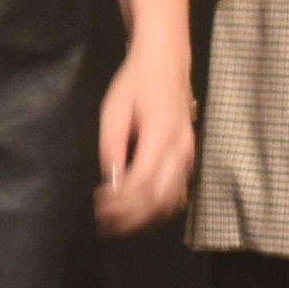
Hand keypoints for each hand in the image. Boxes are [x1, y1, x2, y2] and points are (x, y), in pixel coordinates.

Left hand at [93, 55, 195, 234]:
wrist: (166, 64)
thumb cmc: (136, 83)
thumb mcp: (114, 108)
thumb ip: (112, 145)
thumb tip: (111, 180)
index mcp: (161, 134)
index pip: (142, 181)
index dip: (120, 201)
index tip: (99, 207)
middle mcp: (180, 149)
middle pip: (158, 198)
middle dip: (130, 216)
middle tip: (105, 223)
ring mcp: (188, 155)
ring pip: (170, 200)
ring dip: (144, 217)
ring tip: (119, 224)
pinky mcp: (189, 158)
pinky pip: (176, 192)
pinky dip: (157, 209)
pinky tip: (138, 212)